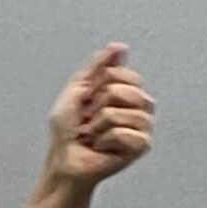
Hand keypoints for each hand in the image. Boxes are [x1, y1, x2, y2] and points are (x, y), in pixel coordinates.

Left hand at [46, 43, 153, 186]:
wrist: (63, 160)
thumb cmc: (67, 131)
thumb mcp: (75, 90)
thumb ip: (96, 67)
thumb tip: (119, 47)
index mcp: (125, 90)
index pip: (124, 74)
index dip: (99, 86)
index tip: (86, 101)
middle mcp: (139, 106)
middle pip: (126, 90)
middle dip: (98, 105)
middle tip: (89, 121)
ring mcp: (143, 125)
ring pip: (124, 113)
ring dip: (100, 125)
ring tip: (94, 135)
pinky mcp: (142, 145)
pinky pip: (126, 133)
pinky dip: (106, 140)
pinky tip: (102, 147)